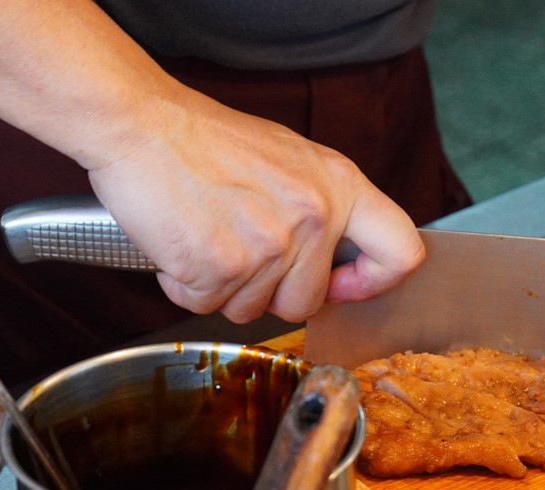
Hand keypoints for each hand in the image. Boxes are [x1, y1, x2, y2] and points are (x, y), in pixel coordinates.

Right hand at [0, 0, 423, 324]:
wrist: (142, 125)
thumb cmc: (209, 141)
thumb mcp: (292, 160)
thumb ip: (326, 209)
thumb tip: (345, 265)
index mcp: (340, 188)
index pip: (402, 253)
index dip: (375, 282)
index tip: (344, 284)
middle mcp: (313, 219)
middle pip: (306, 303)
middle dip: (270, 291)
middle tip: (239, 250)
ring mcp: (268, 247)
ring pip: (252, 310)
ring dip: (225, 288)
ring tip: (208, 236)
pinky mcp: (220, 268)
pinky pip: (207, 306)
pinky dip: (186, 286)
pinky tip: (181, 245)